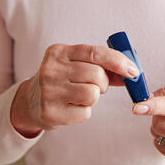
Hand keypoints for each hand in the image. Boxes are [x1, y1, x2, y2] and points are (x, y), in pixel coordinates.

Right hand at [10, 43, 139, 136]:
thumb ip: (102, 65)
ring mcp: (49, 91)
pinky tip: (72, 106)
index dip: (117, 61)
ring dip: (95, 96)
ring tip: (82, 94)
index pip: (94, 52)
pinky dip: (85, 110)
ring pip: (93, 94)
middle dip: (104, 82)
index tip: (133, 71)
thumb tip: (132, 72)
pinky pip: (85, 112)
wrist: (31, 101)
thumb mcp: (76, 64)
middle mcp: (51, 69)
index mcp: (59, 51)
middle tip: (97, 85)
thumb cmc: (63, 78)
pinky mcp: (50, 112)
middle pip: (97, 75)